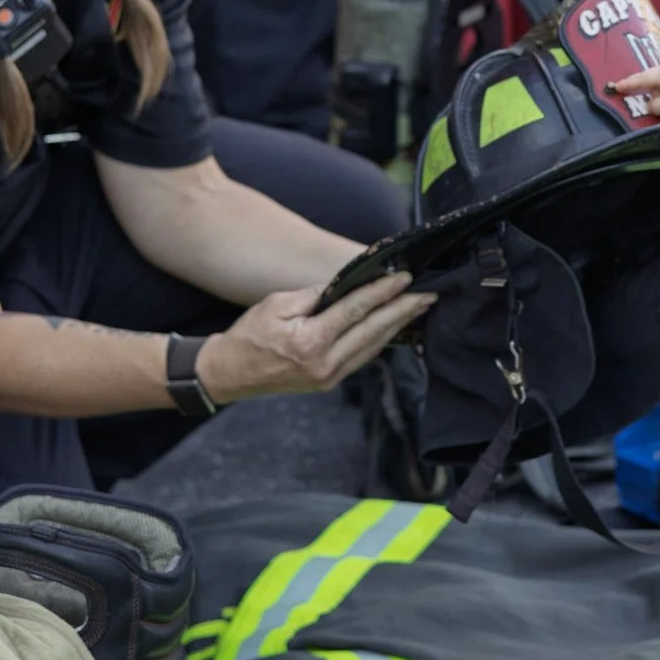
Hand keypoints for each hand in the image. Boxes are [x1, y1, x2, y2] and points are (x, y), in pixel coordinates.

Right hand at [202, 272, 434, 401]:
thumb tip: (348, 284)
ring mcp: (329, 377)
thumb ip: (316, 295)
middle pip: (373, 332)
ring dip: (397, 325)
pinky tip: (392, 326)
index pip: (355, 311)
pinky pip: (362, 357)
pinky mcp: (329, 382)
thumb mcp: (277, 305)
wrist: (231, 374)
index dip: (382, 292)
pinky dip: (379, 340)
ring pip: (372, 347)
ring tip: (418, 307)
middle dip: (403, 311)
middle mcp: (324, 364)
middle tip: (428, 294)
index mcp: (310, 342)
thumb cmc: (249, 335)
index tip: (404, 277)